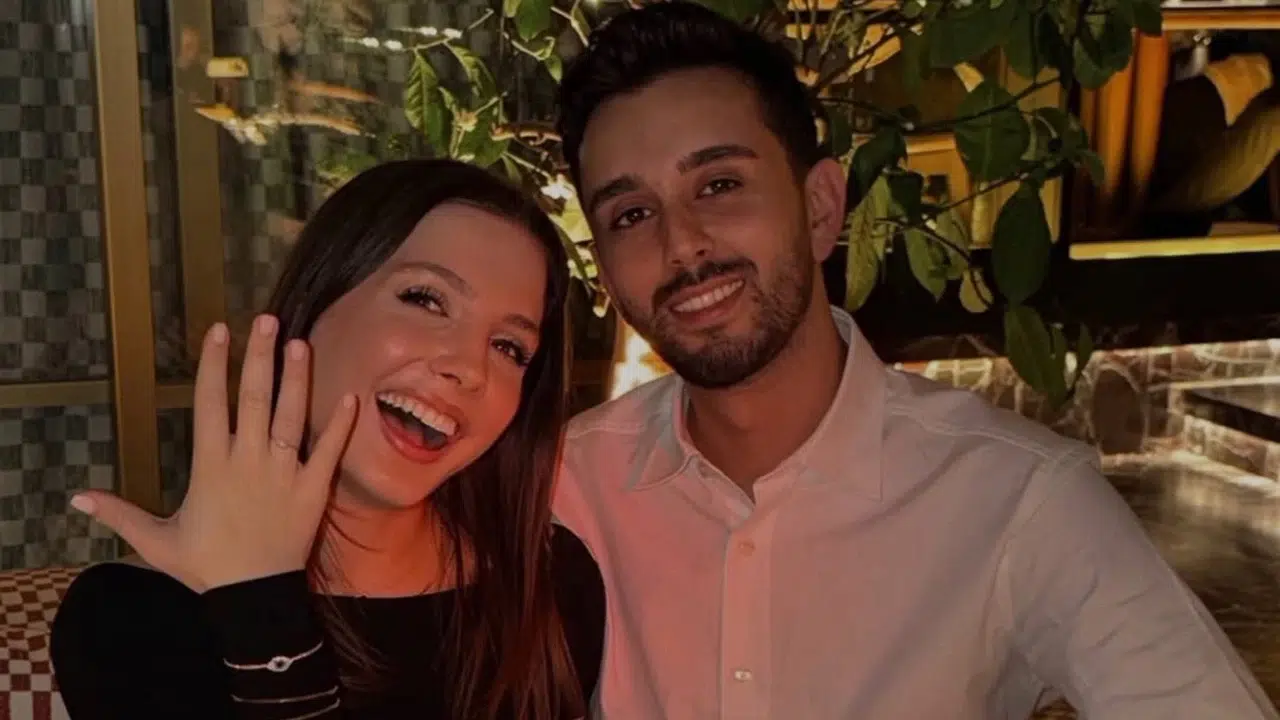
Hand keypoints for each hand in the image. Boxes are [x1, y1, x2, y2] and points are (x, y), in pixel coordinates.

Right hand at [70, 315, 357, 592]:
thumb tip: (76, 498)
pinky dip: (341, 425)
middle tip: (266, 319)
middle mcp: (249, 460)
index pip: (212, 403)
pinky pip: (330, 451)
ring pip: (293, 416)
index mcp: (212, 465)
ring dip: (298, 378)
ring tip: (300, 343)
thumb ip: (120, 514)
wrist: (253, 598)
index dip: (215, 365)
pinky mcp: (314, 489)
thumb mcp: (157, 541)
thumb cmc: (206, 566)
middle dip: (259, 356)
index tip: (219, 330)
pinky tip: (351, 396)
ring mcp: (285, 473)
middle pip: (255, 398)